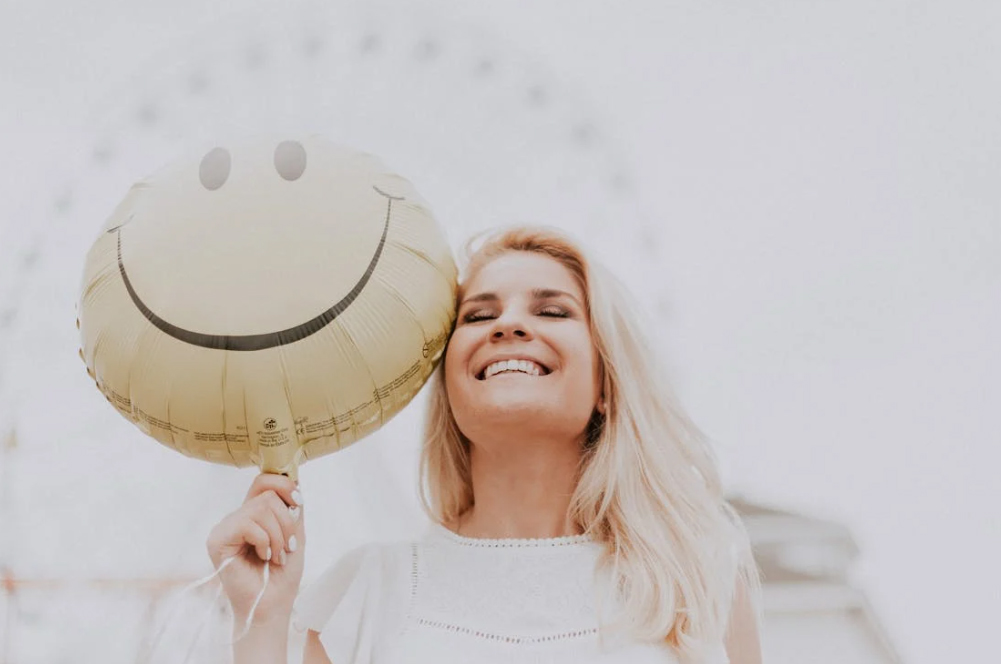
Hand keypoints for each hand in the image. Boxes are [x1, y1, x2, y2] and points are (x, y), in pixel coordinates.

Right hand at [206, 472, 304, 624]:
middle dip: (287, 521)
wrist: (273, 604)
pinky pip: (248, 523)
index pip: (264, 481)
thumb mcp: (295, 533)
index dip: (285, 485)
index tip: (298, 504)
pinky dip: (264, 541)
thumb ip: (292, 507)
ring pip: (261, 507)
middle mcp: (237, 517)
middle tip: (287, 546)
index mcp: (253, 514)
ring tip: (276, 556)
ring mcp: (225, 527)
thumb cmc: (283, 574)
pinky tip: (263, 557)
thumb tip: (294, 478)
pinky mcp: (217, 539)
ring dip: (278, 535)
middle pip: (267, 493)